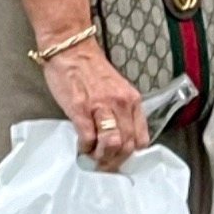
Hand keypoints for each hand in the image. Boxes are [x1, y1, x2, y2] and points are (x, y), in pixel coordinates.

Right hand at [41, 33, 149, 168]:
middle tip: (104, 165)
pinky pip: (88, 137)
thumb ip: (121, 112)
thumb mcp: (117, 89)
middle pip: (127, 145)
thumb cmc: (90, 70)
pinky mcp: (80, 108)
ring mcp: (101, 106)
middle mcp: (121, 104)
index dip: (130, 154)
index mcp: (132, 101)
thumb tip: (118, 138)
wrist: (71, 48)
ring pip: (112, 144)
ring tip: (93, 157)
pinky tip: (81, 145)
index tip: (119, 159)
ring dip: (102, 157)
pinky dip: (85, 147)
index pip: (141, 138)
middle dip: (115, 161)